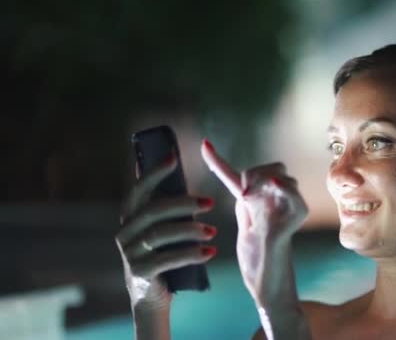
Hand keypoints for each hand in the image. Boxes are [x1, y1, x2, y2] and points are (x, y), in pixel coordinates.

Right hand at [115, 155, 216, 310]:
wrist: (152, 297)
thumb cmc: (162, 254)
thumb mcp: (162, 228)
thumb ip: (165, 203)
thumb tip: (174, 165)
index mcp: (130, 217)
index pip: (138, 190)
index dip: (154, 172)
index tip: (174, 157)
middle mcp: (125, 233)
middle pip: (154, 211)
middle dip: (183, 204)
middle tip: (210, 203)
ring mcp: (130, 254)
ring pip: (160, 235)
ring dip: (190, 230)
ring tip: (213, 231)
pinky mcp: (140, 272)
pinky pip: (168, 260)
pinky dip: (191, 254)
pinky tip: (210, 252)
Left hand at [201, 139, 307, 305]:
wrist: (267, 287)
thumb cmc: (258, 263)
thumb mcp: (245, 231)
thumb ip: (246, 208)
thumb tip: (244, 188)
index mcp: (259, 203)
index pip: (237, 176)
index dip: (217, 161)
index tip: (204, 145)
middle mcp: (276, 202)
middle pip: (269, 168)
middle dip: (254, 173)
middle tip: (243, 196)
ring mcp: (287, 210)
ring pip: (281, 176)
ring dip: (264, 180)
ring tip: (251, 201)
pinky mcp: (293, 222)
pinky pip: (294, 195)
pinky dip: (285, 188)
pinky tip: (275, 186)